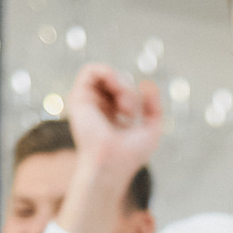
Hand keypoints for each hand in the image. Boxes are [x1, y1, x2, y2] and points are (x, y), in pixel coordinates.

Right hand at [56, 65, 163, 232]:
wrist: (113, 162)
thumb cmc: (131, 154)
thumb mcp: (152, 127)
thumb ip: (154, 106)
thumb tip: (146, 83)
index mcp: (111, 115)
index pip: (123, 90)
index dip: (135, 97)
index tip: (135, 116)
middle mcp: (97, 108)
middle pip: (117, 81)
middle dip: (129, 91)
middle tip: (130, 112)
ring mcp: (87, 103)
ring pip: (106, 75)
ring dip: (121, 83)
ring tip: (123, 104)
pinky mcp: (78, 98)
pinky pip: (90, 70)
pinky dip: (107, 72)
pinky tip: (115, 87)